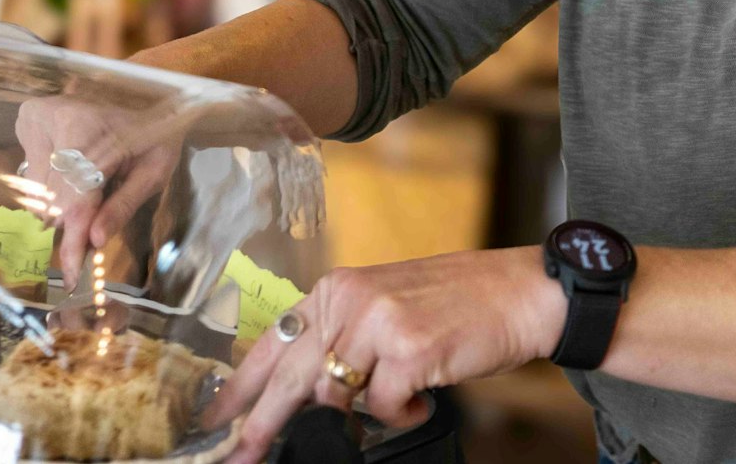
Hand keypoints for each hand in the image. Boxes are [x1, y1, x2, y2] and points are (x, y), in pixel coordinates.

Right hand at [12, 94, 187, 279]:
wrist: (146, 105)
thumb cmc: (156, 139)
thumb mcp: (154, 172)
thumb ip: (123, 205)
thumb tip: (95, 240)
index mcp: (89, 128)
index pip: (73, 196)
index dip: (73, 238)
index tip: (71, 274)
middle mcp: (53, 118)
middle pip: (52, 198)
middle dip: (72, 224)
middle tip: (92, 237)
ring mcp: (36, 118)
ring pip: (39, 192)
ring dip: (64, 203)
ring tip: (95, 184)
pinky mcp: (26, 121)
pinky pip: (33, 176)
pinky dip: (55, 186)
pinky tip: (77, 170)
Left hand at [205, 248, 565, 463]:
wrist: (520, 293)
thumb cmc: (456, 305)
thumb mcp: (383, 307)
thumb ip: (342, 338)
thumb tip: (301, 395)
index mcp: (336, 289)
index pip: (273, 341)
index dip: (239, 386)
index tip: (215, 419)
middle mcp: (349, 300)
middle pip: (289, 376)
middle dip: (261, 425)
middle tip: (240, 457)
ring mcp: (377, 323)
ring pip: (334, 397)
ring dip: (355, 418)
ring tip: (391, 405)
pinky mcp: (408, 350)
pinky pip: (383, 407)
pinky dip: (401, 415)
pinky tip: (422, 401)